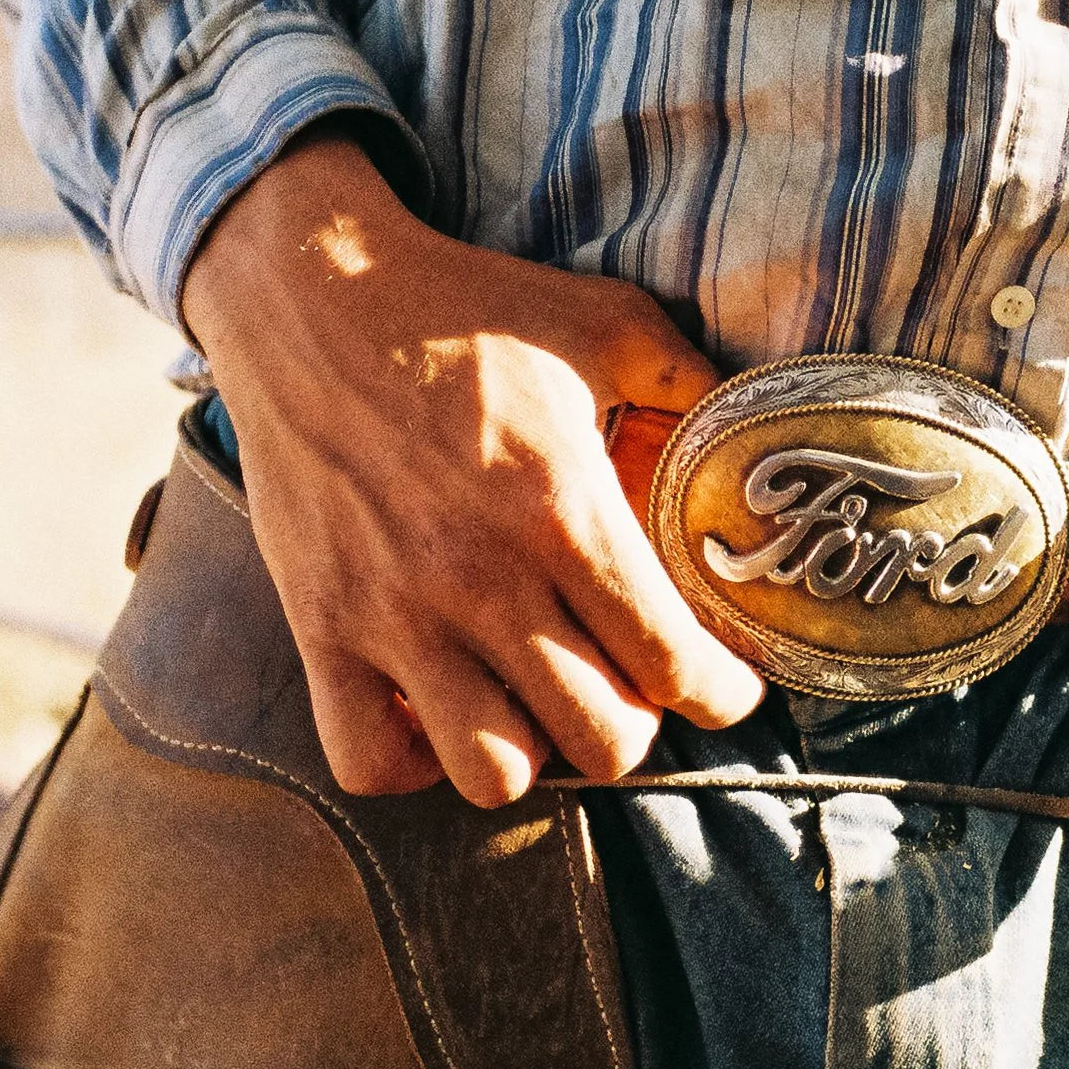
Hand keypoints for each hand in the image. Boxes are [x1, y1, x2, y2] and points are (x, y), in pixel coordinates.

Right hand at [182, 131, 763, 804]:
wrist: (309, 297)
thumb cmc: (466, 309)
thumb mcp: (605, 322)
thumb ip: (691, 381)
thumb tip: (758, 434)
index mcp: (563, 510)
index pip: (671, 661)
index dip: (722, 693)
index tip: (727, 685)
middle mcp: (482, 579)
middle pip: (600, 739)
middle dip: (639, 725)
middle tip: (632, 684)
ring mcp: (395, 615)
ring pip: (493, 772)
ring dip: (533, 752)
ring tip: (539, 701)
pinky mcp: (321, 628)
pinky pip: (368, 759)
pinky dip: (413, 762)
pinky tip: (443, 713)